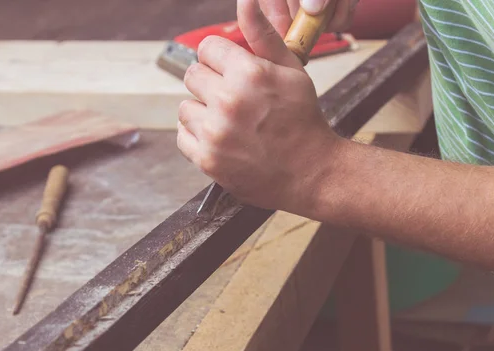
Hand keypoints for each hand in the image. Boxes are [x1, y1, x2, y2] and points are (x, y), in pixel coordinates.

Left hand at [177, 0, 341, 213]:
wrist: (310, 172)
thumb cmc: (302, 119)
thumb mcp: (290, 70)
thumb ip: (263, 35)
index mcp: (249, 74)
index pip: (207, 48)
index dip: (221, 59)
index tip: (232, 72)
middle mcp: (228, 101)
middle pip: (192, 75)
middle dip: (211, 83)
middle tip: (234, 99)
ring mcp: (215, 133)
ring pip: (185, 106)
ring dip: (202, 112)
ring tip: (229, 122)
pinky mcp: (207, 159)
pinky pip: (182, 136)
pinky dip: (197, 137)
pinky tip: (222, 138)